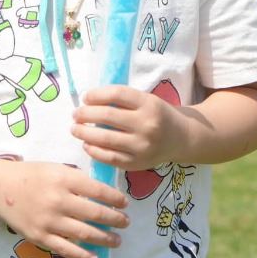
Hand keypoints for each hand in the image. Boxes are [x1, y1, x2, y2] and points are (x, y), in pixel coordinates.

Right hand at [0, 160, 128, 257]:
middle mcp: (58, 199)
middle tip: (126, 222)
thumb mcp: (57, 168)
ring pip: (83, 233)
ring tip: (117, 240)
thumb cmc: (33, 175)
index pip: (97, 189)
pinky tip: (95, 257)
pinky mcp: (39, 237)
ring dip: (104, 238)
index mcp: (64, 178)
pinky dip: (82, 255)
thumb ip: (77, 179)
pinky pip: (65, 249)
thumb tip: (102, 193)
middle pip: (93, 212)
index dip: (114, 198)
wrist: (1, 187)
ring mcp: (48, 220)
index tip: (125, 203)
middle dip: (114, 219)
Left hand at [71, 85, 188, 170]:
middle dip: (85, 114)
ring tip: (75, 129)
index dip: (97, 94)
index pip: (117, 94)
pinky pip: (110, 158)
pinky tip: (86, 145)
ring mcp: (142, 146)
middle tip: (75, 114)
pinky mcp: (137, 163)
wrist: (181, 138)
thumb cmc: (158, 115)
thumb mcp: (147, 100)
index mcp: (149, 103)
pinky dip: (94, 151)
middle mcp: (146, 124)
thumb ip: (123, 100)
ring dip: (85, 132)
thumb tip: (89, 100)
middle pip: (107, 116)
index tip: (85, 97)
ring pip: (105, 138)